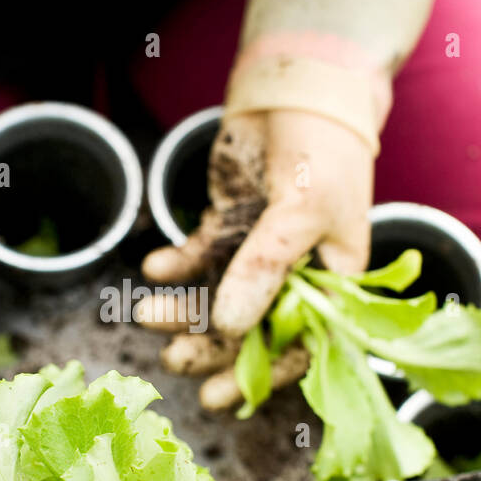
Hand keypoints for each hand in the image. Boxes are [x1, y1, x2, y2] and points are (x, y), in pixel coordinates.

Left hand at [139, 108, 373, 407]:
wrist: (296, 84)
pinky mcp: (228, 224)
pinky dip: (175, 265)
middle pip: (249, 328)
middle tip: (171, 362)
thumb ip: (265, 270)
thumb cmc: (321, 149)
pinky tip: (154, 267)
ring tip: (146, 314)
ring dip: (181, 309)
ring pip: (215, 296)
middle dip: (209, 348)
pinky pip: (197, 257)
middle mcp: (296, 274)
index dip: (260, 374)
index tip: (219, 396)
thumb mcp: (301, 212)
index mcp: (333, 282)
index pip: (299, 345)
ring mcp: (258, 249)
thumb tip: (230, 327)